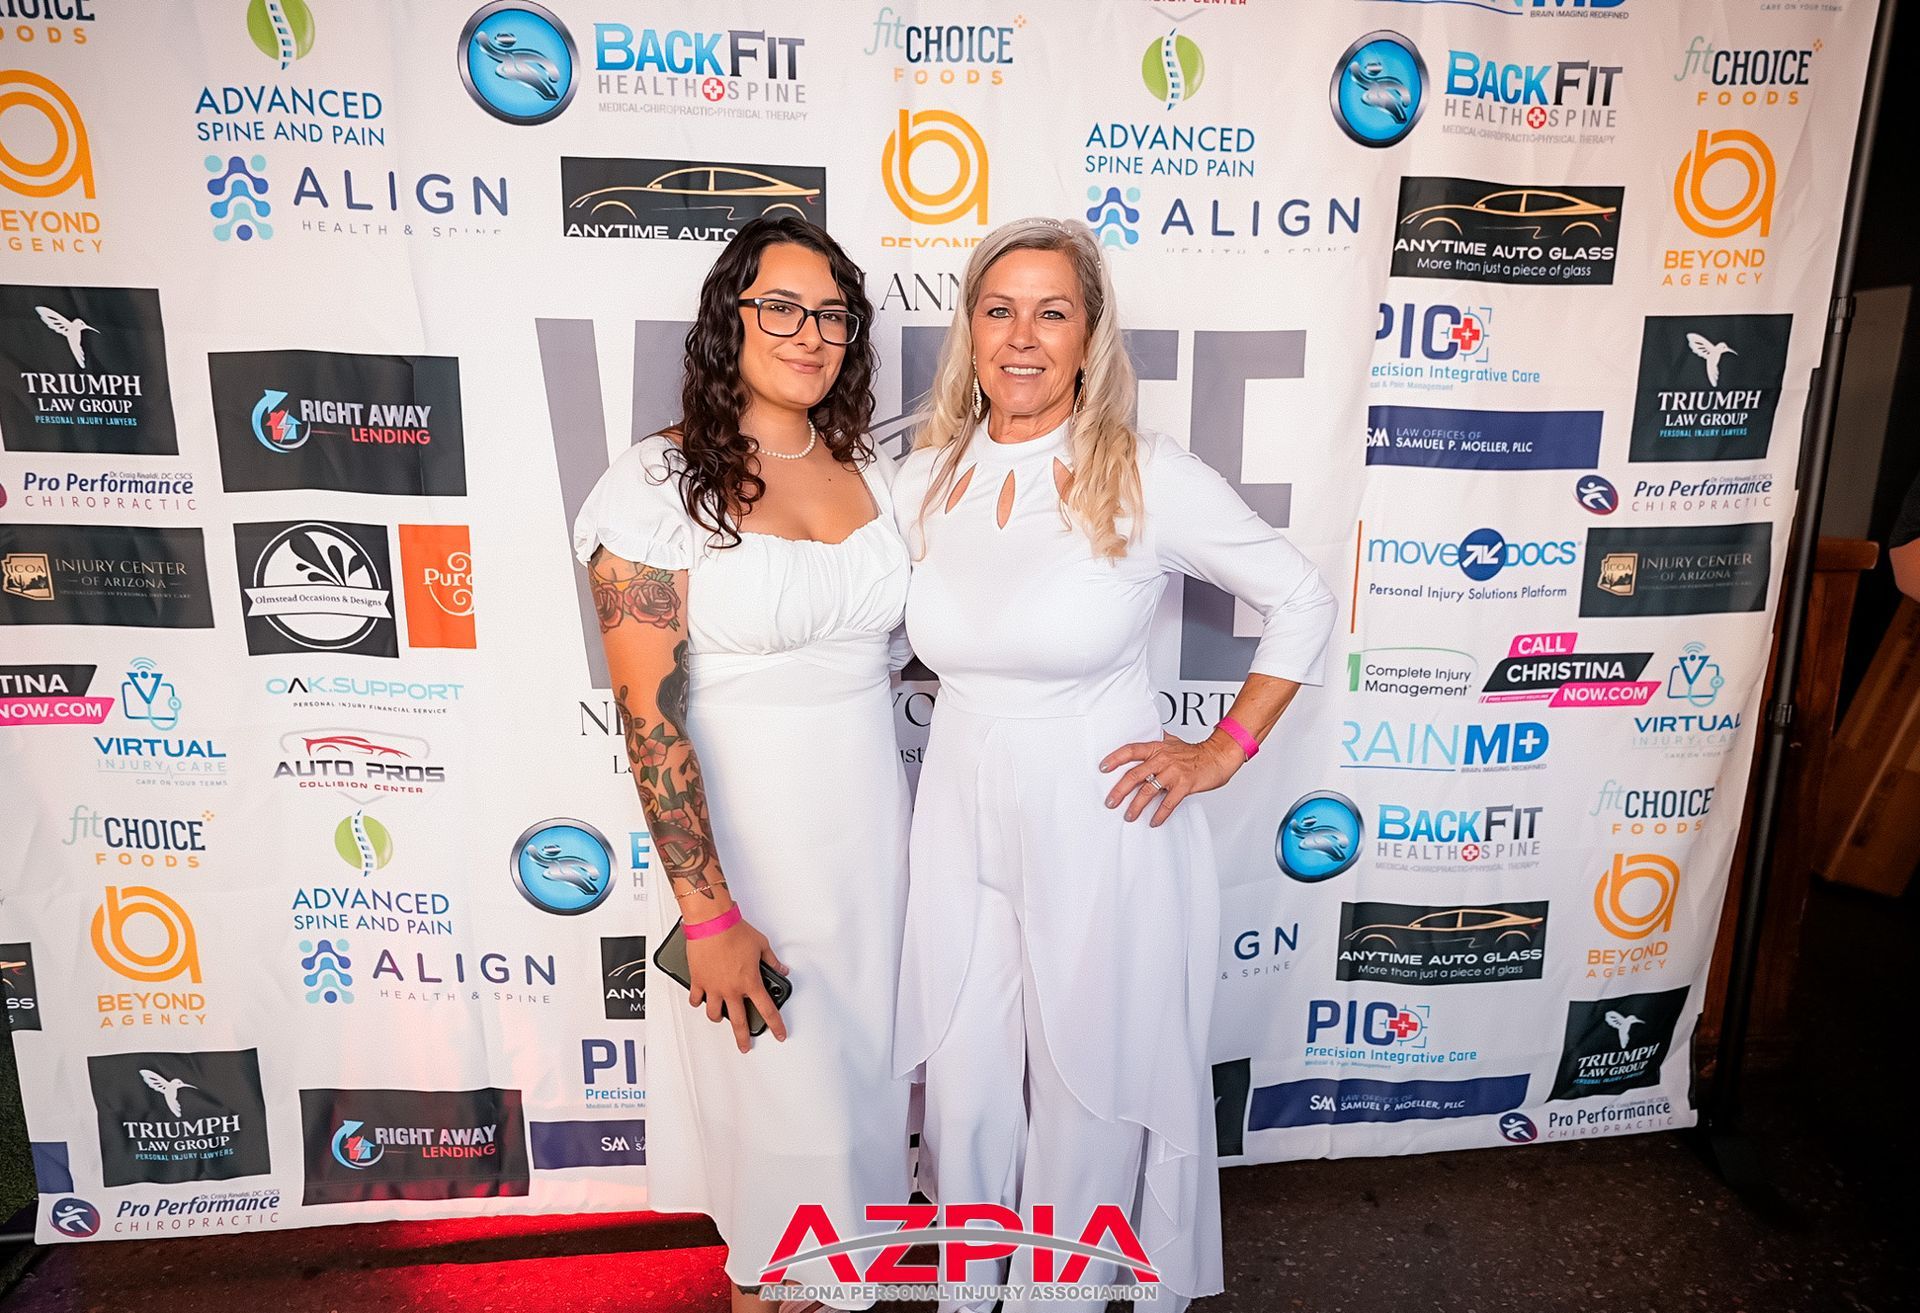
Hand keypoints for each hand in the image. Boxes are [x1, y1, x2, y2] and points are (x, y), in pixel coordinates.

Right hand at [685, 914, 789, 1051]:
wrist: (712, 923)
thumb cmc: (735, 931)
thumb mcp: (761, 945)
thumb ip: (772, 961)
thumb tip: (781, 968)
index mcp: (750, 982)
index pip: (768, 1010)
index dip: (776, 1025)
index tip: (780, 1034)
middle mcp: (731, 990)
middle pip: (739, 1022)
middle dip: (743, 1038)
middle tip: (745, 1046)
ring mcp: (713, 987)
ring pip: (714, 1014)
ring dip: (718, 1018)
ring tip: (720, 1017)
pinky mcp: (698, 980)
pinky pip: (696, 999)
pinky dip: (698, 1001)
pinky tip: (700, 1001)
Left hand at [1100, 730, 1243, 826]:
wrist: (1218, 756)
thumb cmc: (1195, 752)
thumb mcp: (1172, 742)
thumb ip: (1156, 744)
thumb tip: (1141, 742)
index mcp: (1157, 748)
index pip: (1131, 750)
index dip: (1115, 758)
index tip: (1102, 768)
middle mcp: (1163, 759)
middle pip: (1134, 775)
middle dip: (1119, 790)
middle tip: (1110, 802)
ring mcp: (1174, 772)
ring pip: (1148, 791)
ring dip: (1136, 806)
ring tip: (1128, 816)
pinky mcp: (1185, 785)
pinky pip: (1168, 803)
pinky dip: (1160, 814)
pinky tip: (1154, 822)